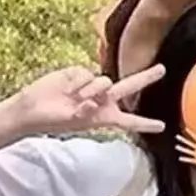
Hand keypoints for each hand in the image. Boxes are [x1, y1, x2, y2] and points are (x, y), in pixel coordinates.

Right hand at [15, 64, 166, 134]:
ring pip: (104, 81)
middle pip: (130, 87)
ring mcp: (92, 85)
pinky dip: (78, 83)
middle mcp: (103, 100)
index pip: (130, 121)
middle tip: (162, 69)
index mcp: (106, 117)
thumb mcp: (77, 121)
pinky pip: (86, 74)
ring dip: (92, 90)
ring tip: (76, 98)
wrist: (33, 107)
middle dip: (146, 77)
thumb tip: (95, 100)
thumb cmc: (55, 120)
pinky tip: (68, 90)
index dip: (146, 123)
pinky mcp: (79, 73)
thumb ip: (90, 111)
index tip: (162, 127)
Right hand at [175, 131, 195, 167]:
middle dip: (183, 140)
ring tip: (176, 146)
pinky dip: (185, 159)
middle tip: (176, 136)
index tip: (185, 128)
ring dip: (182, 149)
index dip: (191, 133)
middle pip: (189, 143)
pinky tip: (180, 158)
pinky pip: (190, 160)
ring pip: (188, 151)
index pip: (195, 137)